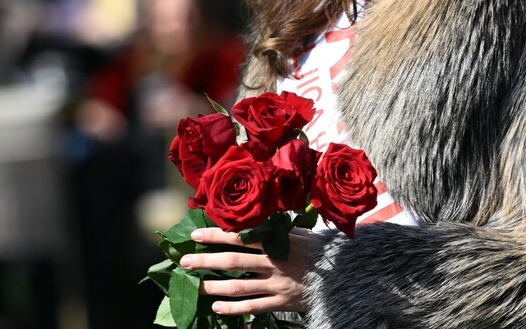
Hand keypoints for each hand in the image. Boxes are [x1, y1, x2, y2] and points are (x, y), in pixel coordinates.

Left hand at [179, 227, 320, 315]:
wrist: (341, 274)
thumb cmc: (317, 249)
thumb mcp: (298, 232)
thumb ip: (276, 228)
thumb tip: (251, 217)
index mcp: (277, 242)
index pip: (240, 237)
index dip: (216, 235)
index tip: (195, 234)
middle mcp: (274, 263)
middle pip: (233, 262)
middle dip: (206, 261)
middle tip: (184, 262)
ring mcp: (277, 284)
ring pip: (239, 287)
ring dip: (215, 286)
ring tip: (196, 286)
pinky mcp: (281, 302)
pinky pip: (253, 307)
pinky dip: (234, 309)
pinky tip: (217, 307)